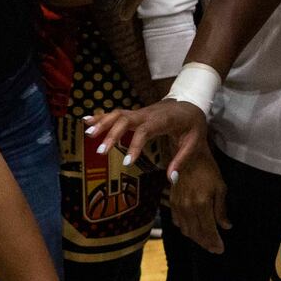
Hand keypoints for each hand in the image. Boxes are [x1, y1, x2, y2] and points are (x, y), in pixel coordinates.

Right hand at [84, 96, 207, 180]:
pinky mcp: (135, 113)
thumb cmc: (193, 123)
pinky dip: (101, 117)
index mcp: (163, 120)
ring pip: (118, 114)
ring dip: (102, 123)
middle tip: (101, 151)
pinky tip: (86, 122)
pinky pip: (116, 113)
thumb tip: (171, 179)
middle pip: (126, 119)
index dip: (135, 145)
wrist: (191, 101)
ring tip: (88, 135)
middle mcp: (148, 113)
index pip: (145, 131)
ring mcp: (140, 112)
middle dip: (112, 134)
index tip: (126, 162)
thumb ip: (181, 160)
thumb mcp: (194, 142)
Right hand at [166, 144, 228, 252]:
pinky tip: (193, 230)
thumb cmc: (208, 169)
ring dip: (196, 238)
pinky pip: (178, 222)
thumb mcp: (220, 188)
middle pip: (196, 234)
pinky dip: (186, 229)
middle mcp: (188, 207)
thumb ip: (221, 210)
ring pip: (186, 230)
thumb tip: (226, 226)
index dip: (214, 242)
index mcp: (202, 204)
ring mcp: (178, 205)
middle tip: (214, 249)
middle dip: (206, 243)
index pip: (208, 230)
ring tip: (205, 241)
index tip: (220, 249)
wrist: (188, 155)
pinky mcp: (172, 202)